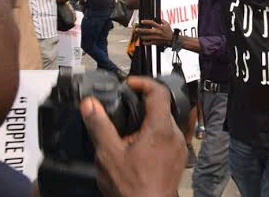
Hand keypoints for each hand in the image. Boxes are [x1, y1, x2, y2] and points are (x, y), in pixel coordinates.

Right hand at [80, 76, 186, 196]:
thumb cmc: (133, 188)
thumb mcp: (109, 154)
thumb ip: (100, 126)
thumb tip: (90, 105)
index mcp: (161, 128)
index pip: (159, 92)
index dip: (143, 82)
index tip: (130, 84)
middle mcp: (175, 135)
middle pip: (161, 107)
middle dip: (141, 107)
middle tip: (123, 110)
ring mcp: (179, 147)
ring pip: (164, 123)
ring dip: (147, 123)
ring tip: (127, 134)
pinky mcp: (178, 158)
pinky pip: (167, 138)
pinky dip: (153, 137)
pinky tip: (137, 150)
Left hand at [137, 20, 173, 46]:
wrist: (173, 40)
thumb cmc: (170, 32)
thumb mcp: (167, 24)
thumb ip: (162, 20)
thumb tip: (158, 18)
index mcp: (160, 27)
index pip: (152, 23)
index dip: (146, 21)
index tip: (141, 21)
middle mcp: (157, 32)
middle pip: (147, 30)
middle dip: (140, 30)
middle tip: (136, 29)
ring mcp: (156, 38)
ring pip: (146, 37)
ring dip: (141, 36)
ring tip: (139, 35)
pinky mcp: (155, 43)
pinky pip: (148, 43)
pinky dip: (144, 42)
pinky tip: (143, 41)